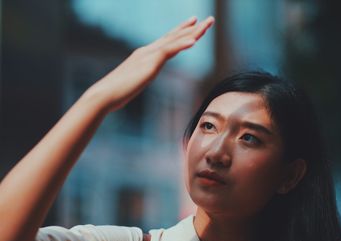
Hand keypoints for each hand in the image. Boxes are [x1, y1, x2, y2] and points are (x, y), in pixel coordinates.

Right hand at [88, 16, 214, 111]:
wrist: (104, 95)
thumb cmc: (116, 92)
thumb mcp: (134, 82)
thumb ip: (140, 76)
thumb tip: (142, 78)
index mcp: (145, 55)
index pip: (167, 40)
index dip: (182, 31)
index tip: (194, 23)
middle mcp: (148, 51)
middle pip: (174, 36)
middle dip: (193, 28)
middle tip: (208, 20)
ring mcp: (148, 55)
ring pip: (175, 40)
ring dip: (193, 32)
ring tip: (207, 24)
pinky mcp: (149, 63)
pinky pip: (168, 51)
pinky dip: (182, 44)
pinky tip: (194, 41)